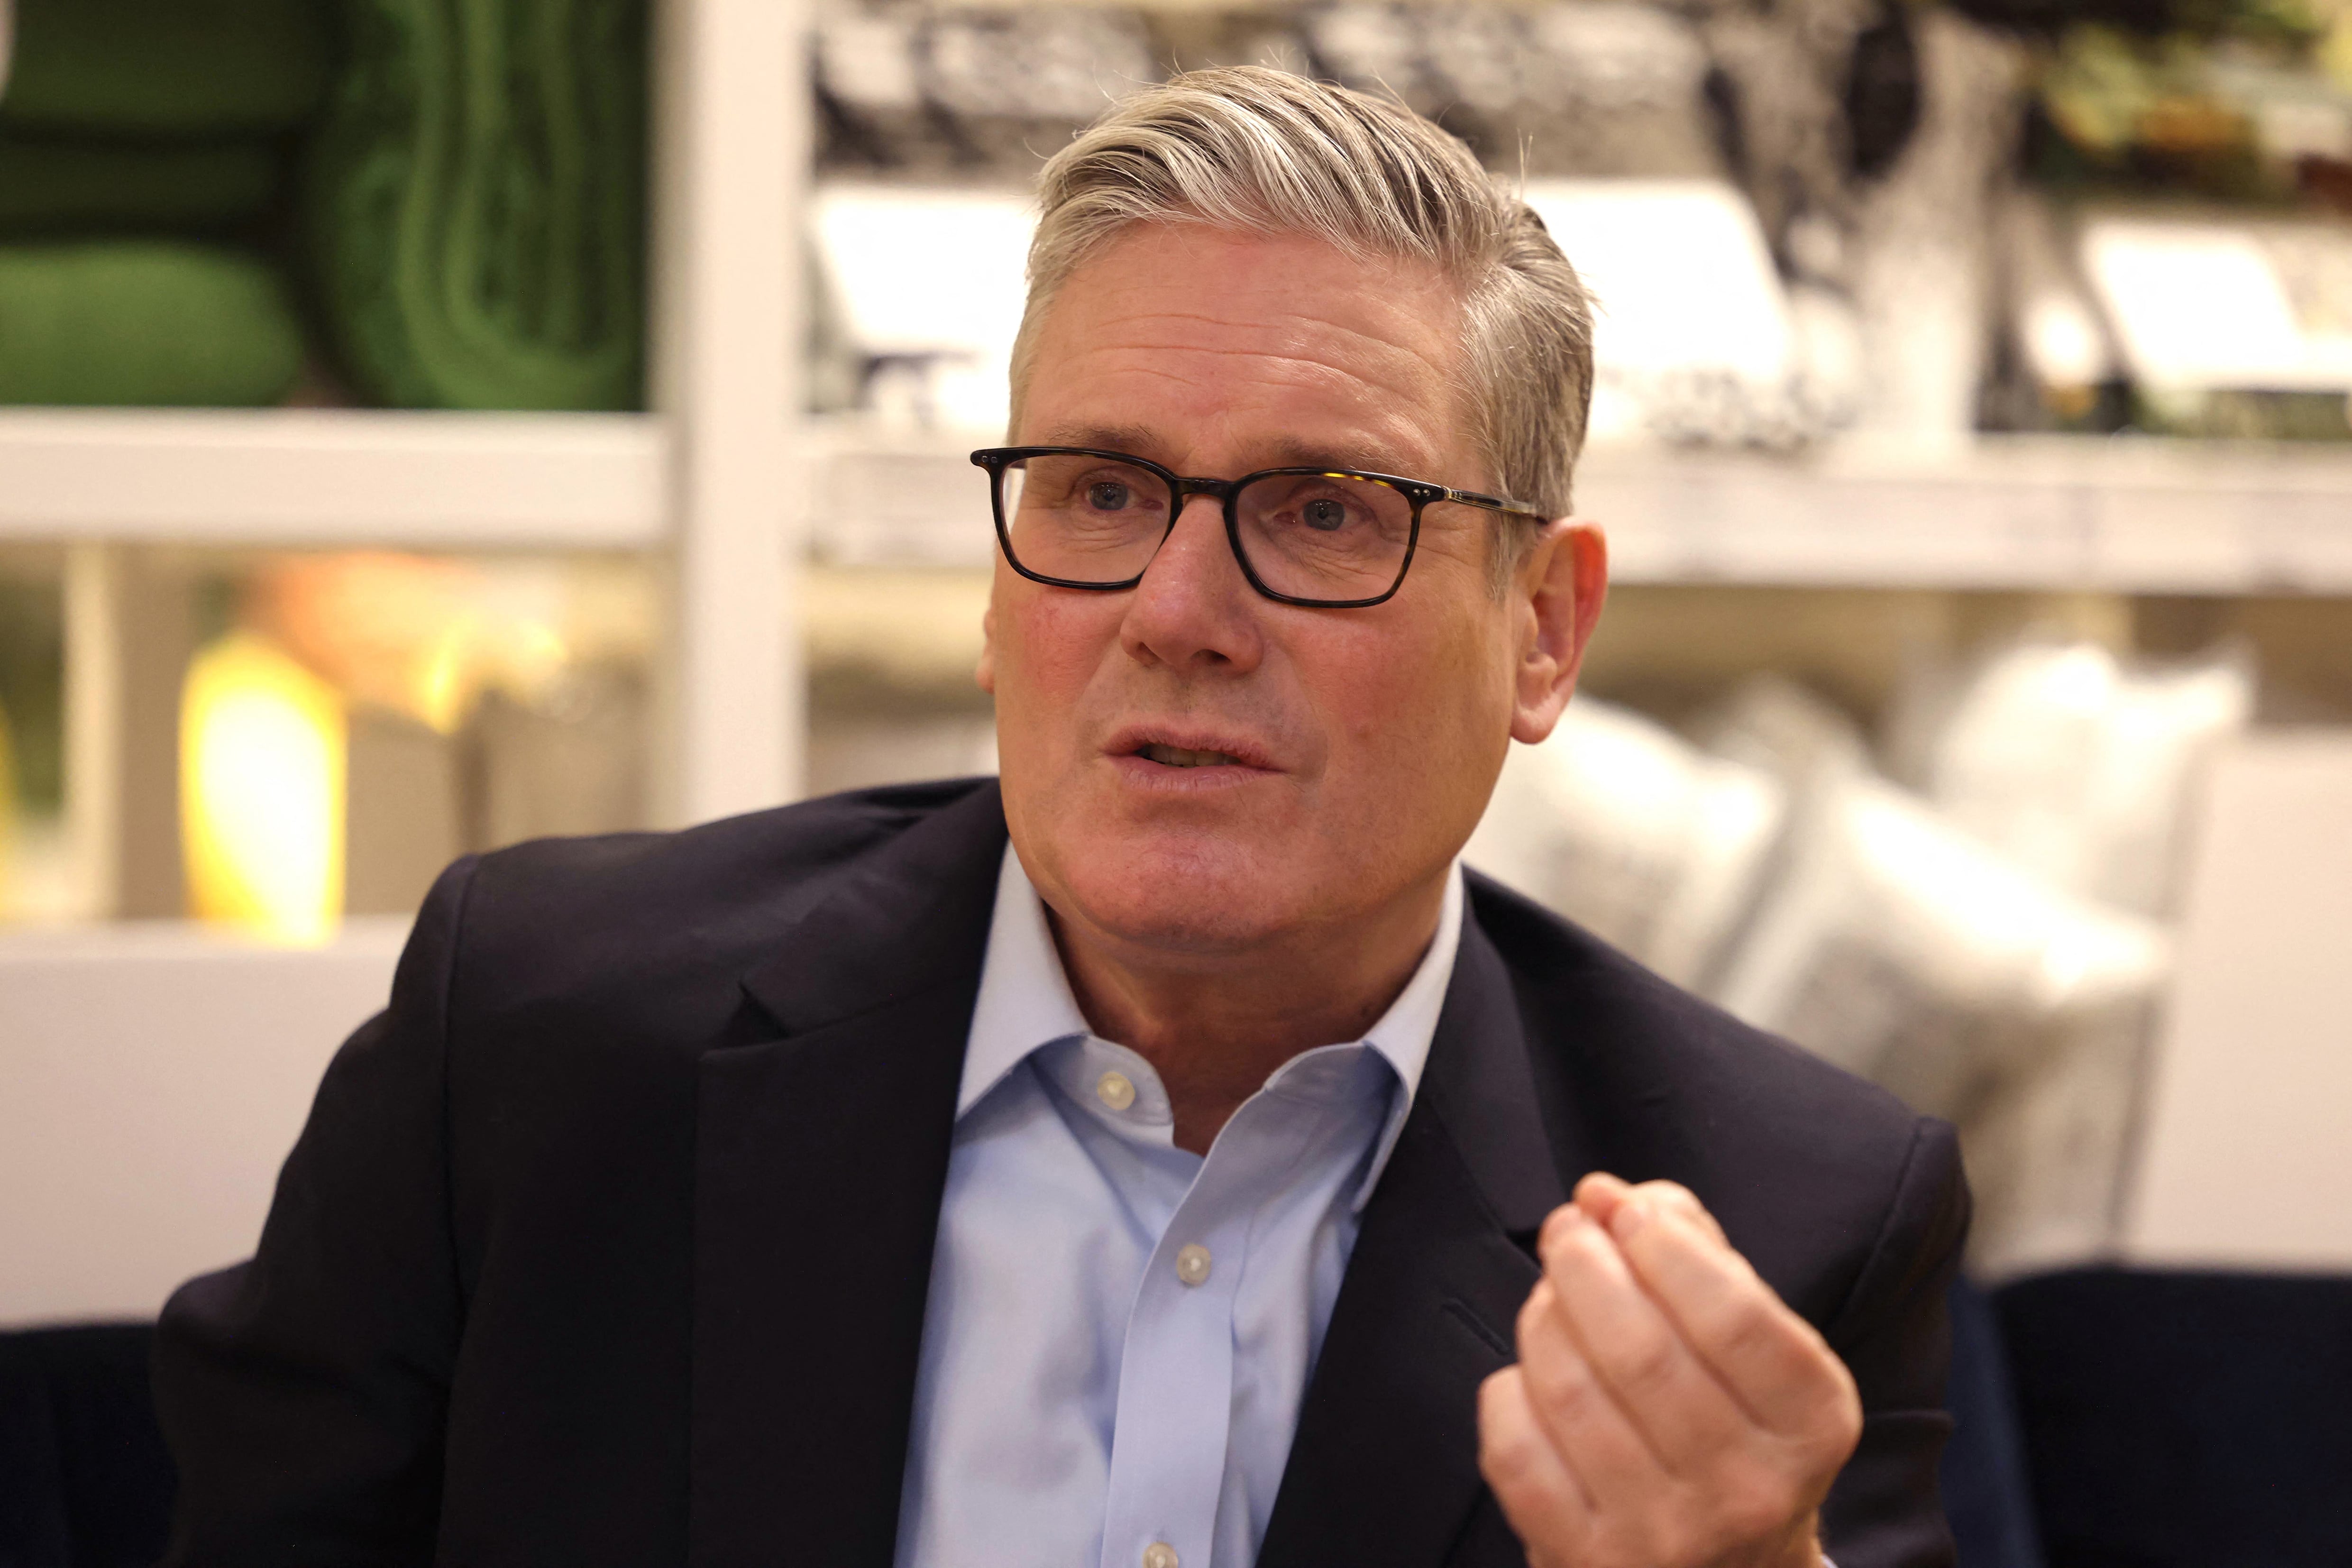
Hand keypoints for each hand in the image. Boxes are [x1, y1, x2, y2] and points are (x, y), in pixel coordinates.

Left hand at [1477, 1174, 1861, 1567]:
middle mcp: (1745, 1489)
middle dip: (1585, 1265)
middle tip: (1568, 1231)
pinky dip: (1511, 1391)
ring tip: (1552, 1297)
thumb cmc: (1734, 1430)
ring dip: (1545, 1320)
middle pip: (1640, 1350)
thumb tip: (1615, 1197)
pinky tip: (1533, 1377)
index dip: (1665, 1244)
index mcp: (1808, 1424)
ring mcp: (1662, 1534)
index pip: (1733, 1316)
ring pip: (1571, 1392)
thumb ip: (1700, 1255)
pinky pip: (1518, 1449)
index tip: (1626, 1209)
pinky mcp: (1584, 1559)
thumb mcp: (1756, 1348)